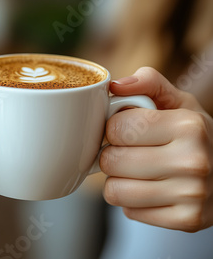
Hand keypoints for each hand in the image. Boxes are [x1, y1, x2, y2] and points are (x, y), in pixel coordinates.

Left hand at [101, 67, 212, 231]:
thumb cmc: (194, 136)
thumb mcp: (179, 103)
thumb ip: (148, 84)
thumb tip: (116, 85)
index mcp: (188, 126)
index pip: (116, 128)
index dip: (114, 129)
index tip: (127, 130)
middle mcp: (192, 161)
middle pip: (110, 161)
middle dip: (113, 155)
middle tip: (131, 153)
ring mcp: (190, 194)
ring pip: (114, 191)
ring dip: (119, 181)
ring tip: (139, 173)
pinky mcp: (185, 220)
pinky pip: (129, 212)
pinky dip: (133, 203)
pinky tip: (152, 190)